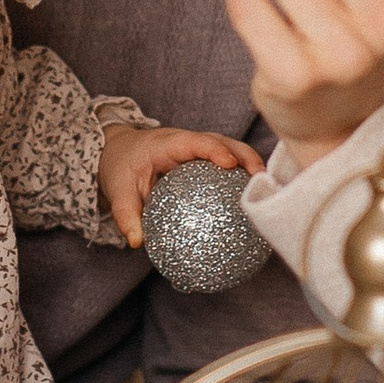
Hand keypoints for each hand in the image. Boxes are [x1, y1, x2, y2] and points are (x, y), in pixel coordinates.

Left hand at [97, 122, 259, 250]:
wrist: (118, 152)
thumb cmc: (120, 168)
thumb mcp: (118, 192)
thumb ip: (126, 216)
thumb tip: (137, 242)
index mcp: (166, 144)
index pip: (195, 141)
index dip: (215, 149)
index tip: (230, 164)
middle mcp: (186, 141)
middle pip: (221, 140)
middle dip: (243, 155)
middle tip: (260, 176)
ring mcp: (197, 148)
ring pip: (229, 147)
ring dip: (248, 162)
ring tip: (265, 185)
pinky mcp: (202, 158)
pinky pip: (225, 160)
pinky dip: (241, 172)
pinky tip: (252, 193)